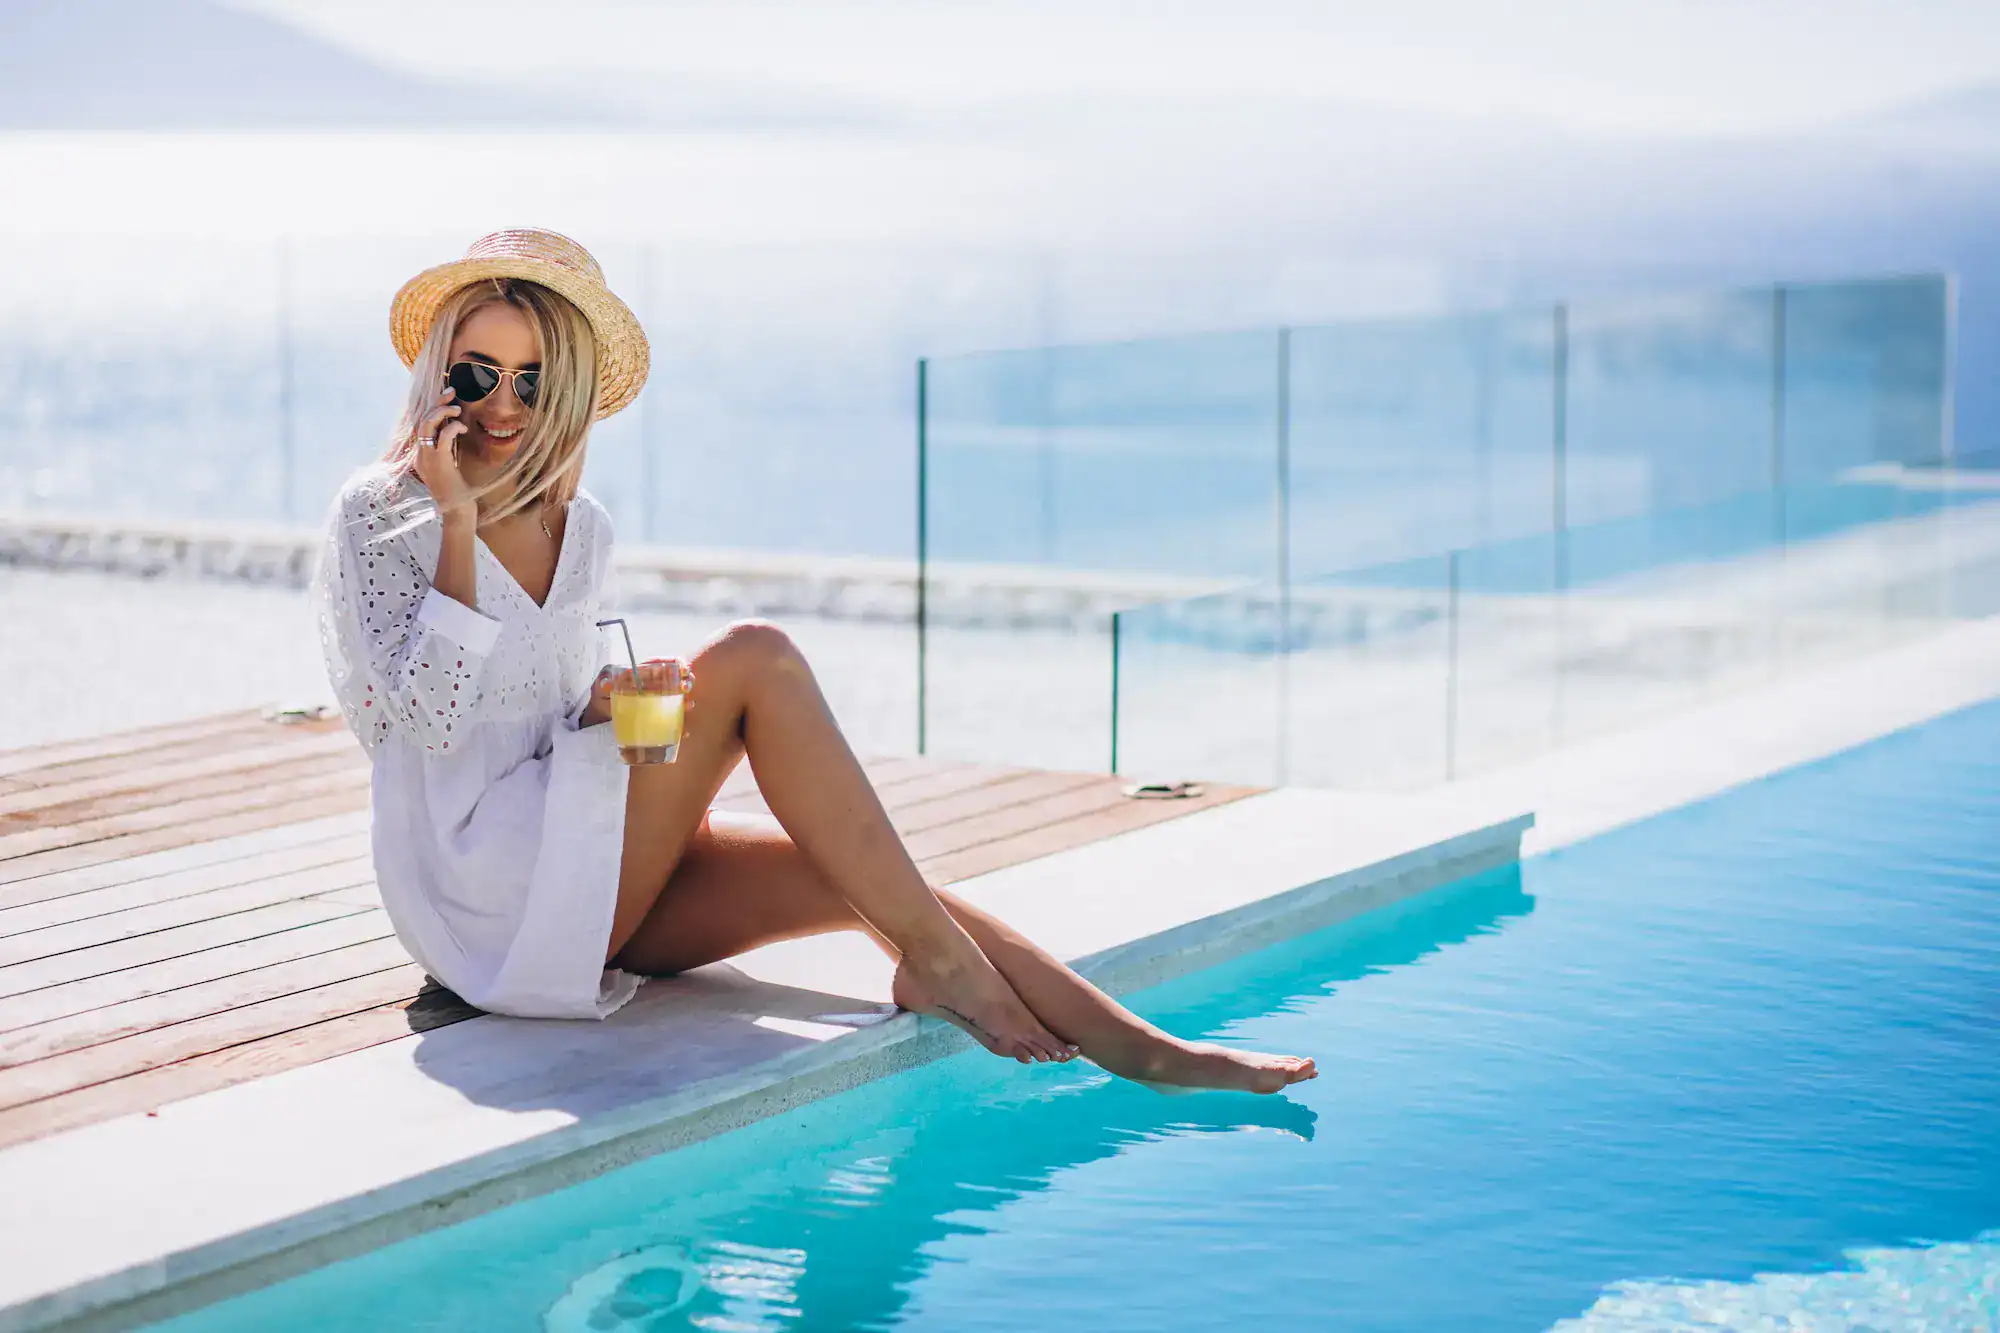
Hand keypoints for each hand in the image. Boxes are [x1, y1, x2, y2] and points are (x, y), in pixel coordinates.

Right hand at [411, 385, 474, 520]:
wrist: (456, 509)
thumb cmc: (456, 489)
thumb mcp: (449, 464)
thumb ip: (447, 447)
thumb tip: (452, 427)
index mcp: (420, 454)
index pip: (421, 424)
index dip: (433, 407)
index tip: (447, 396)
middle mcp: (419, 454)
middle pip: (422, 419)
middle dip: (437, 403)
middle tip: (452, 393)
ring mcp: (426, 457)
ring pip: (427, 424)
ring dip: (442, 412)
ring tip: (457, 410)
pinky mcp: (438, 461)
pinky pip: (442, 436)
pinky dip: (452, 427)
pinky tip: (462, 428)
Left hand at [580, 658, 694, 728]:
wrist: (601, 716)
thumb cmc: (604, 696)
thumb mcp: (602, 687)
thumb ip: (605, 684)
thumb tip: (606, 684)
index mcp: (645, 674)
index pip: (665, 664)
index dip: (676, 664)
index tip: (681, 669)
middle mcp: (657, 686)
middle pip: (679, 679)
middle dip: (686, 682)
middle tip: (685, 688)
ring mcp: (660, 703)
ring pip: (681, 699)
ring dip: (688, 702)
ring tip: (688, 707)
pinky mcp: (660, 719)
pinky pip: (675, 721)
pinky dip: (681, 726)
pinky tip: (684, 732)